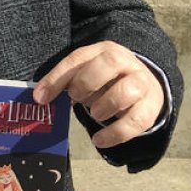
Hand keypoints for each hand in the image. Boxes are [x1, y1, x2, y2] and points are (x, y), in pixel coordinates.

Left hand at [32, 41, 164, 148]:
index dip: (57, 78)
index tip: (40, 98)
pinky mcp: (150, 108)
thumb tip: (40, 98)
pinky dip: (115, 134)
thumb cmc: (107, 79)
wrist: (145, 85)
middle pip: (110, 62)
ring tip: (94, 113)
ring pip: (127, 91)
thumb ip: (66, 81)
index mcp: (105, 50)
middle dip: (86, 82)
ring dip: (105, 105)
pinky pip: (136, 122)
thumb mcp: (87, 72)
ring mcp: (142, 84)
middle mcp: (126, 63)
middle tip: (75, 98)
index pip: (78, 58)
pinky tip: (99, 140)